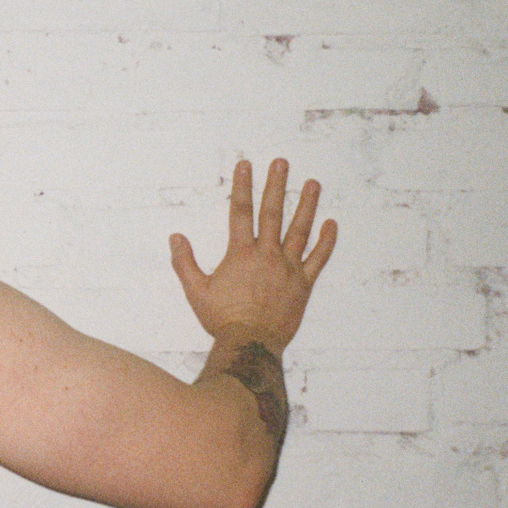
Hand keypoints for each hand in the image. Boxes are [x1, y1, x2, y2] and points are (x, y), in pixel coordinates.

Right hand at [170, 158, 336, 351]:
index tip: (246, 165)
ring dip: (307, 204)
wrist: (251, 344)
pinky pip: (318, 259)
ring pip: (300, 230)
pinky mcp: (303, 284)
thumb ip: (185, 262)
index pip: (241, 212)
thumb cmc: (222, 319)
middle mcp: (267, 255)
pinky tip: (331, 223)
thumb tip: (176, 237)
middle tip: (282, 162)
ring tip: (313, 183)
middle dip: (276, 185)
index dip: (243, 186)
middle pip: (272, 213)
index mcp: (241, 254)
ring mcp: (288, 268)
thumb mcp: (196, 291)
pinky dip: (326, 241)